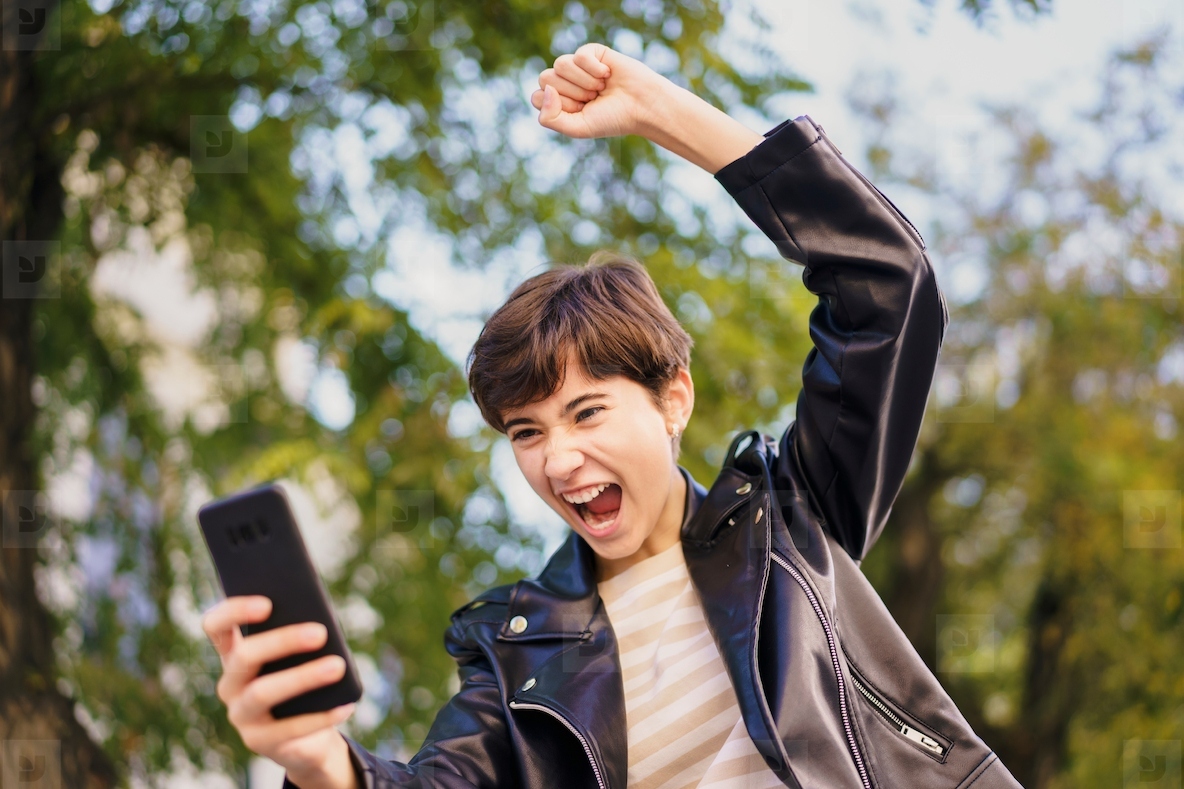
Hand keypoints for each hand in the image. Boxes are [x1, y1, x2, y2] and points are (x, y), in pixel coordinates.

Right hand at [202, 596, 357, 788]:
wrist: (307, 737)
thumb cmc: (304, 683)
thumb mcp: (300, 658)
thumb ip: (300, 635)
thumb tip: (319, 623)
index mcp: (234, 654)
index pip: (216, 626)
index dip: (234, 611)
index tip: (267, 603)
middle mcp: (230, 684)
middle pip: (244, 657)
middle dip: (283, 641)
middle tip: (320, 632)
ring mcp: (240, 715)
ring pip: (262, 692)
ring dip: (303, 677)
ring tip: (338, 666)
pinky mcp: (258, 742)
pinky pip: (288, 729)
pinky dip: (321, 716)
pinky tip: (346, 706)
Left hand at [530, 43, 670, 139]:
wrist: (642, 105)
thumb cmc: (612, 119)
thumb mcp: (578, 128)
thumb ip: (551, 119)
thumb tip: (546, 91)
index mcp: (558, 102)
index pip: (537, 97)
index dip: (558, 105)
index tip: (580, 111)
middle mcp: (565, 83)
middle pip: (545, 78)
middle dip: (571, 92)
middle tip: (593, 98)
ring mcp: (577, 66)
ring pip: (560, 64)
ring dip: (583, 81)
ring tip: (601, 87)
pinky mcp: (591, 52)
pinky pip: (579, 55)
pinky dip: (593, 68)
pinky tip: (607, 74)